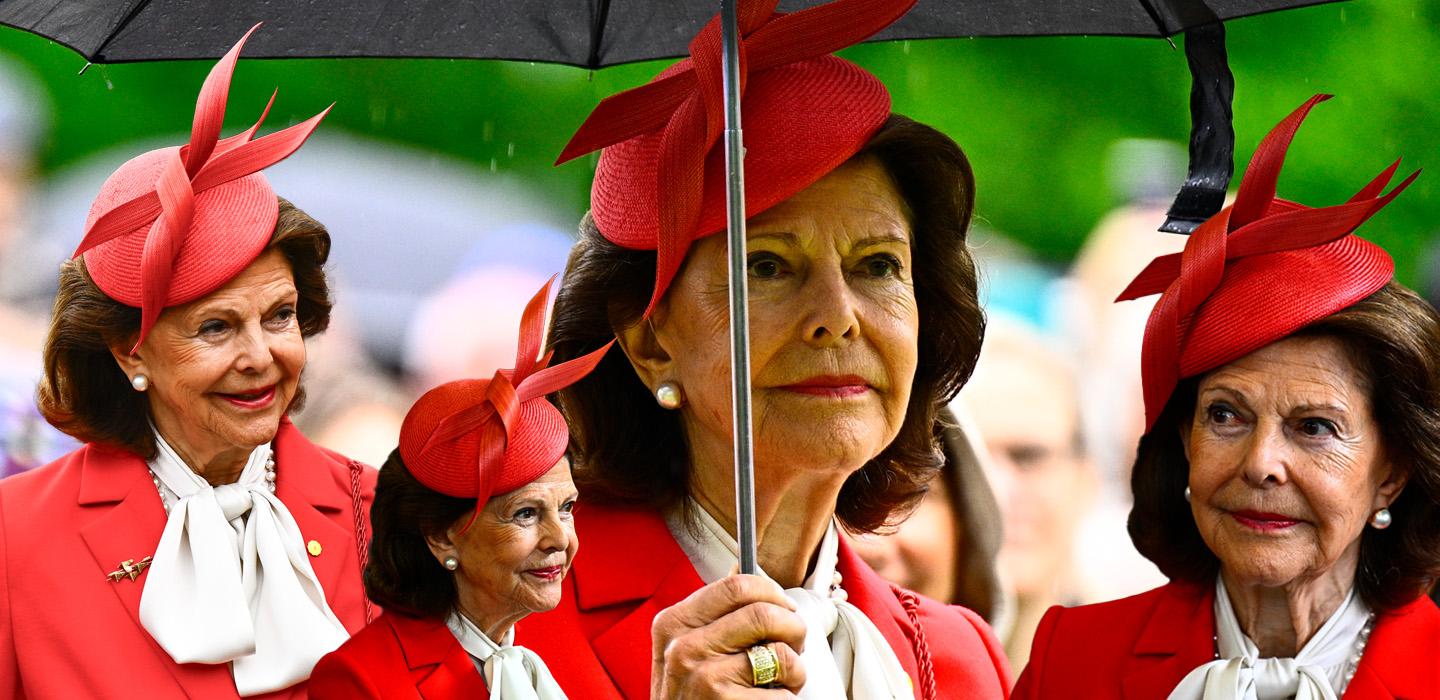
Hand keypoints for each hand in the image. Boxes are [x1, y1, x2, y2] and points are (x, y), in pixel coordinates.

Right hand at [651, 574, 807, 697]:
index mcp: (673, 625)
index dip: (772, 592)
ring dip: (795, 669)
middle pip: (765, 612)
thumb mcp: (682, 652)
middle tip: (794, 644)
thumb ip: (709, 617)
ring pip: (781, 652)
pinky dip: (789, 698)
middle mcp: (684, 648)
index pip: (736, 585)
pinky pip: (785, 691)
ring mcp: (705, 678)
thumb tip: (742, 570)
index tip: (783, 606)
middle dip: (793, 628)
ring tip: (783, 681)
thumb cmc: (689, 699)